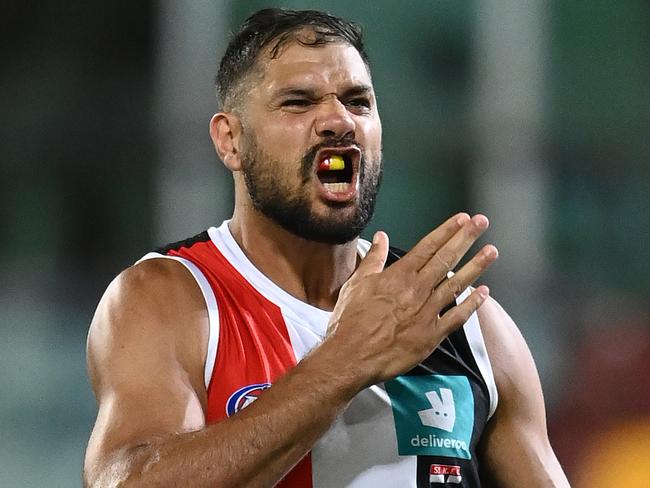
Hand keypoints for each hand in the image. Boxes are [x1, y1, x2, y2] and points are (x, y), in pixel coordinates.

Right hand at [325, 213, 497, 385]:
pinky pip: (457, 317)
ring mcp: (427, 312)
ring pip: (457, 284)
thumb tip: (381, 238)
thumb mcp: (357, 283)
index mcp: (399, 276)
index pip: (428, 246)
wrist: (352, 355)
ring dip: (476, 266)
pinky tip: (483, 293)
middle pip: (446, 258)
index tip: (462, 219)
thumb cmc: (350, 320)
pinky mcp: (432, 335)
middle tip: (482, 223)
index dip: (447, 230)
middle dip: (466, 238)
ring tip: (491, 252)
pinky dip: (472, 304)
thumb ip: (373, 259)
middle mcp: (417, 290)